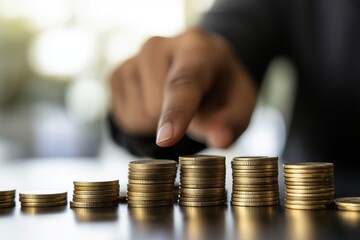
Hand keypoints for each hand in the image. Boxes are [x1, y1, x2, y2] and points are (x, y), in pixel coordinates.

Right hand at [109, 28, 256, 148]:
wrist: (199, 65)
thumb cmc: (219, 87)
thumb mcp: (239, 103)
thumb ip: (231, 121)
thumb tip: (220, 141)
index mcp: (196, 48)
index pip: (183, 83)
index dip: (176, 113)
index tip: (167, 138)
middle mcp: (158, 46)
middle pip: (154, 108)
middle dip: (174, 122)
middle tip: (190, 108)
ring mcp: (132, 58)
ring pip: (137, 116)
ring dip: (157, 123)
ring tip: (172, 104)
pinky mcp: (116, 74)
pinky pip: (123, 118)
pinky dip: (142, 122)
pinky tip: (156, 104)